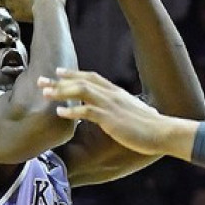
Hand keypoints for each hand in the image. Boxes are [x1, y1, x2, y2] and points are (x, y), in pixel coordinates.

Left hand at [40, 68, 178, 155]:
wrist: (163, 132)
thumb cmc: (152, 126)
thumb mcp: (135, 112)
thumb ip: (123, 109)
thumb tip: (119, 112)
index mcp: (117, 92)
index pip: (92, 77)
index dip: (74, 73)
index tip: (58, 72)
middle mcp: (111, 95)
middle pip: (82, 81)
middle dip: (60, 80)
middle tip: (41, 80)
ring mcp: (111, 105)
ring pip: (81, 91)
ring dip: (61, 91)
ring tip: (46, 93)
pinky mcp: (110, 119)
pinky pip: (87, 111)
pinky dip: (72, 111)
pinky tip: (60, 112)